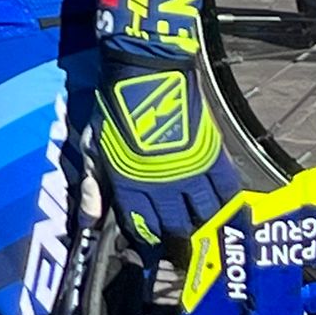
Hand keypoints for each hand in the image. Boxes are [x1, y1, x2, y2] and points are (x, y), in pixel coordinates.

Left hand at [95, 59, 239, 258]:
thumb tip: (88, 222)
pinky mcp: (213, 157)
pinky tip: (221, 204)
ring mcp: (191, 173)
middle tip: (177, 235)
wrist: (147, 75)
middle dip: (174, 234)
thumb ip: (93, 186)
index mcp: (130, 184)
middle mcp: (163, 186)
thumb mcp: (93, 146)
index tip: (149, 239)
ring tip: (198, 221)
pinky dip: (226, 201)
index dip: (146, 236)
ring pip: (204, 214)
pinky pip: (227, 191)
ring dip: (201, 221)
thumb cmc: (114, 109)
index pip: (142, 226)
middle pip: (175, 225)